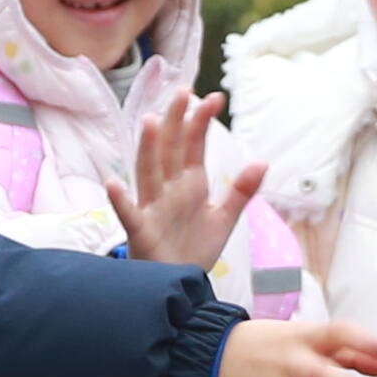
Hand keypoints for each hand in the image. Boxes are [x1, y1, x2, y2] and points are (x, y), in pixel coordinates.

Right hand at [105, 89, 275, 271]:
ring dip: (147, 148)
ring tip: (148, 121)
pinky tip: (113, 184)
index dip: (202, 122)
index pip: (195, 146)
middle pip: (171, 150)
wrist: (179, 284)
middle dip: (176, 122)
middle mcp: (169, 191)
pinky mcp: (141, 232)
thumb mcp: (224, 218)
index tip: (214, 97)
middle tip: (183, 92)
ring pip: (148, 173)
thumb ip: (242, 191)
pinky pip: (129, 214)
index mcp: (190, 184)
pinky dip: (121, 200)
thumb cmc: (195, 249)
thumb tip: (262, 161)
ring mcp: (153, 209)